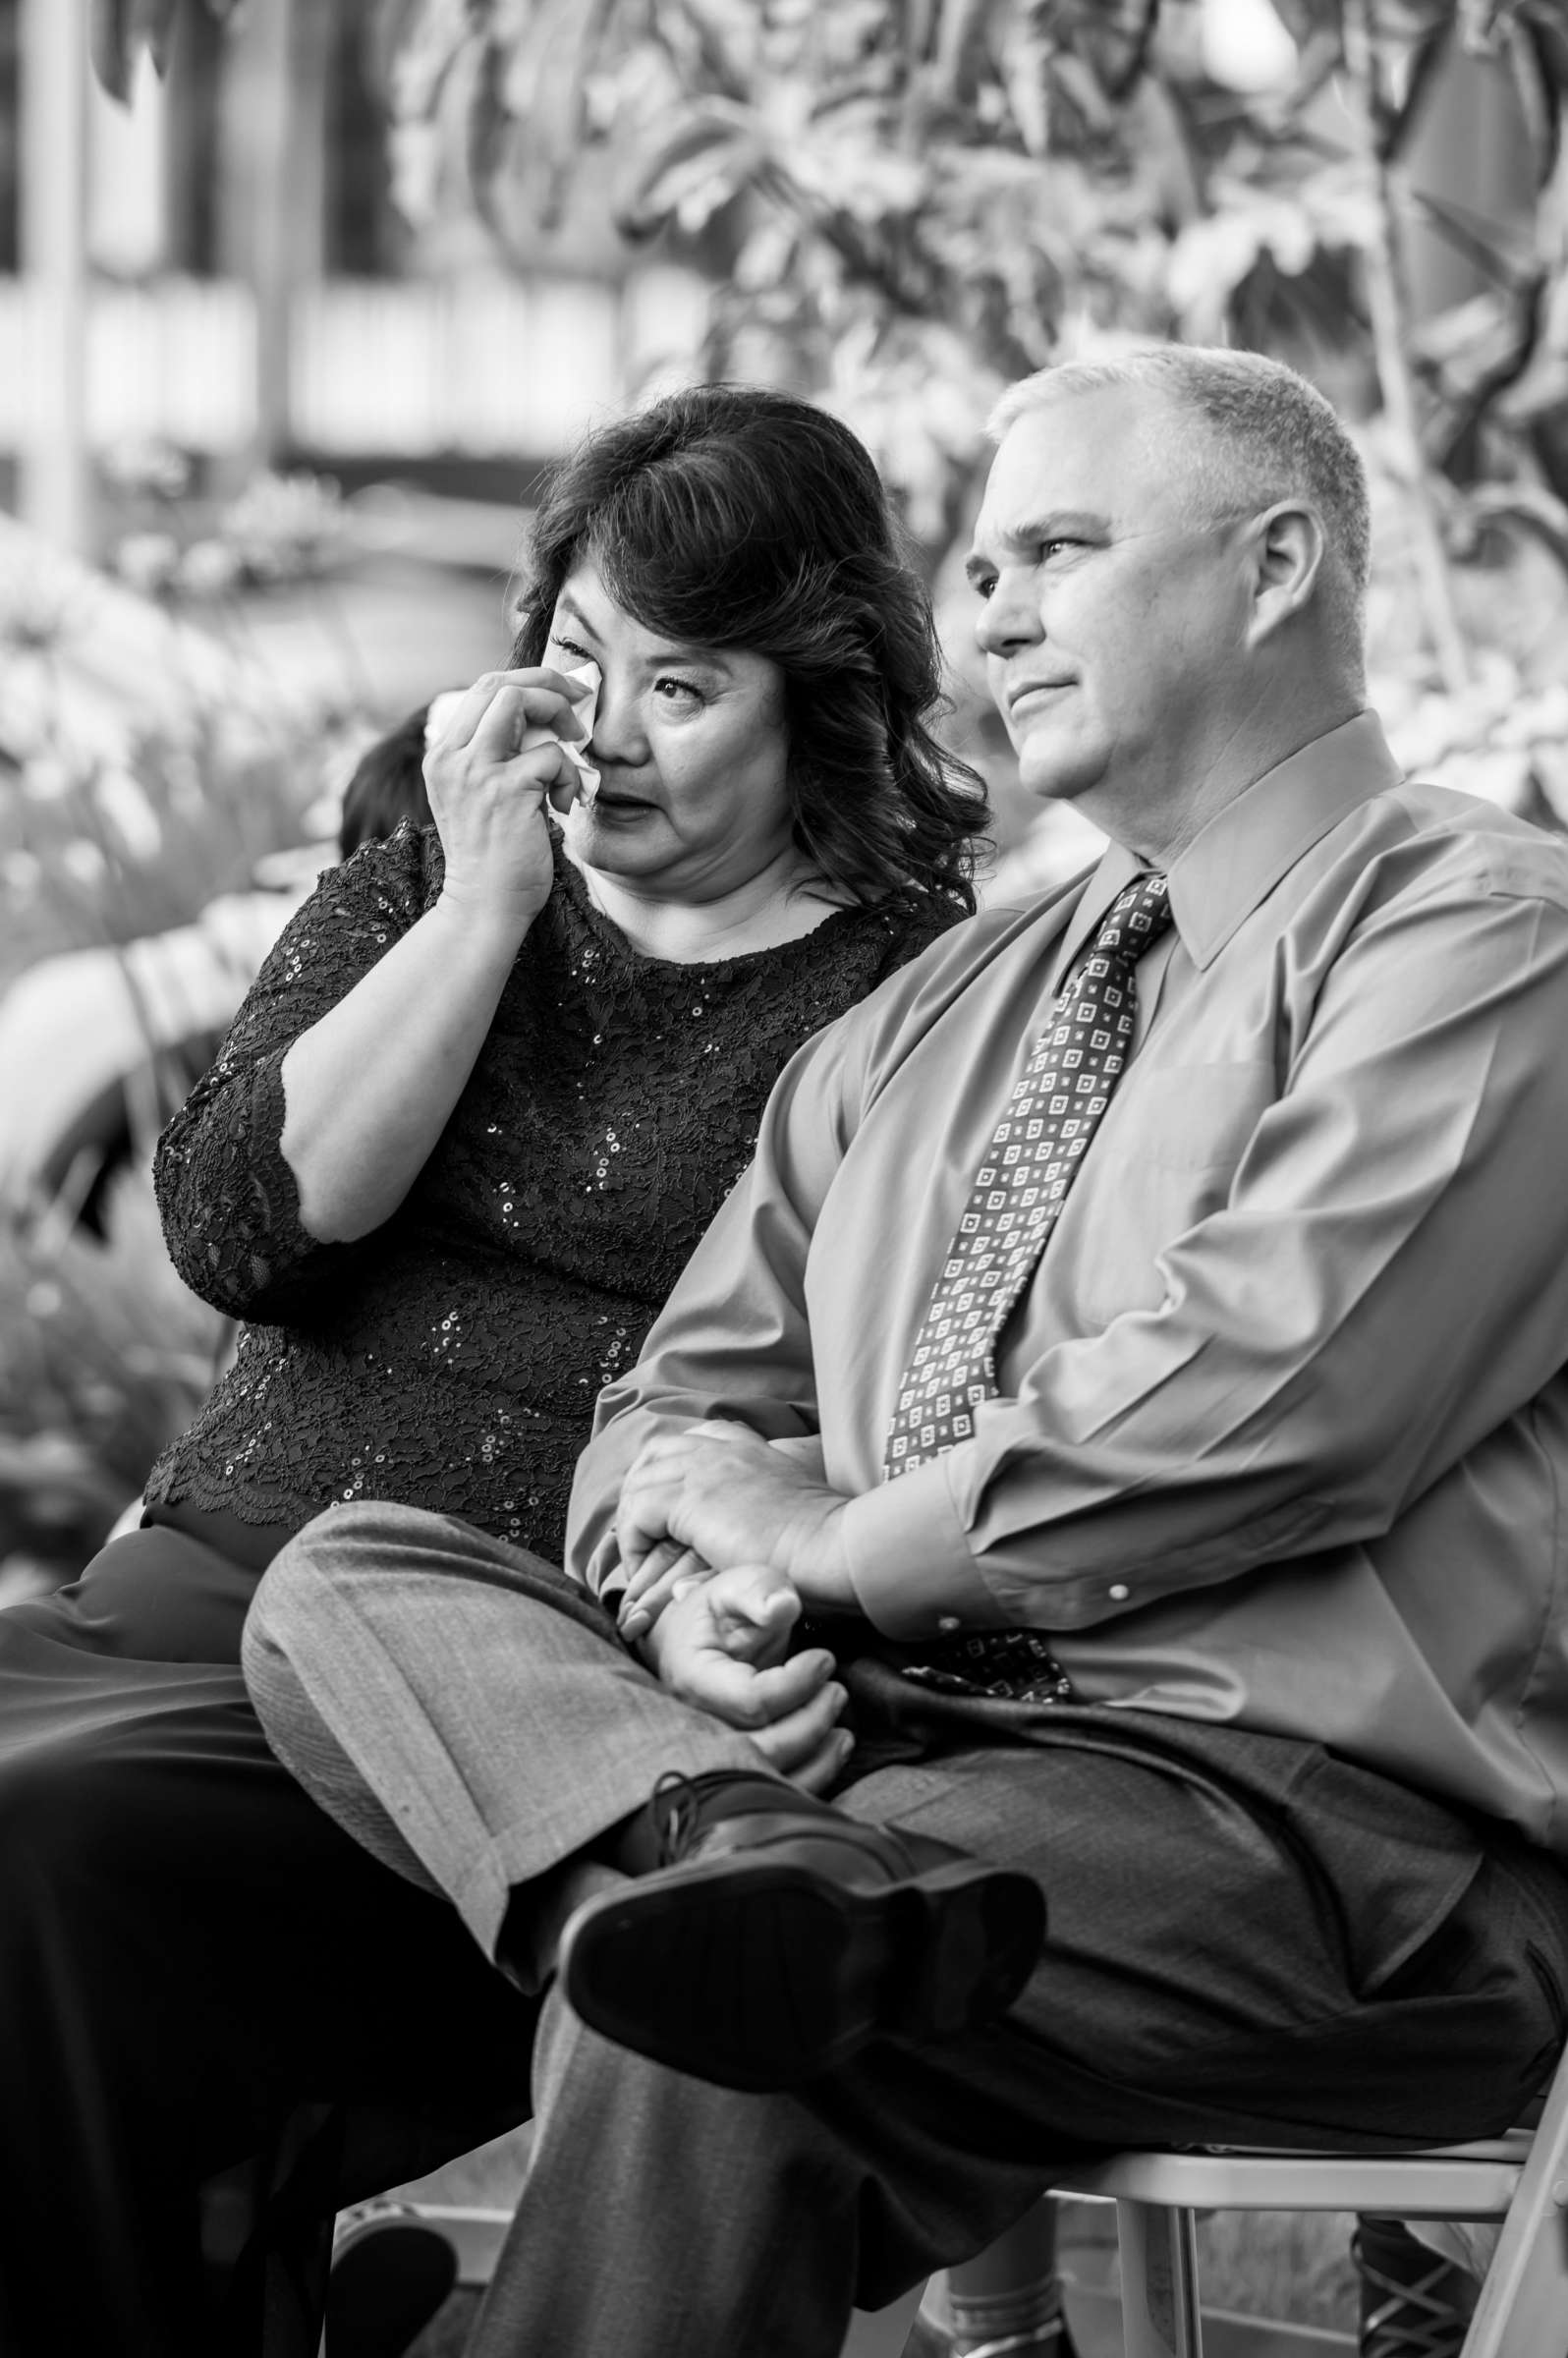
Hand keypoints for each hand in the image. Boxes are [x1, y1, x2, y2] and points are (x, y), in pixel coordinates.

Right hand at [424, 667, 592, 933]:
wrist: (484, 907)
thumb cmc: (494, 856)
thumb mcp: (483, 796)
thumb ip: (500, 757)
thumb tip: (546, 720)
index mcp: (444, 754)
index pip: (483, 689)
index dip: (528, 681)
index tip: (561, 695)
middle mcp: (451, 756)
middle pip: (499, 683)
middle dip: (547, 684)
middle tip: (579, 703)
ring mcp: (475, 771)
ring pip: (519, 701)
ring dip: (558, 716)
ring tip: (573, 752)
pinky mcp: (505, 791)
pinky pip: (551, 755)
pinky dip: (570, 775)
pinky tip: (565, 804)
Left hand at [616, 1419, 856, 1634]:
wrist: (835, 1547)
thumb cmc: (824, 1544)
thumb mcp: (789, 1513)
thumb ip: (754, 1517)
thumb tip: (733, 1533)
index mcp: (750, 1447)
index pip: (695, 1436)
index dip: (669, 1467)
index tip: (665, 1503)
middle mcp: (724, 1450)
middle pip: (656, 1452)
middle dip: (638, 1486)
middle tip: (637, 1529)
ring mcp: (706, 1471)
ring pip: (640, 1482)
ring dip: (632, 1517)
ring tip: (636, 1553)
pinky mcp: (692, 1501)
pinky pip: (638, 1513)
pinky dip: (632, 1541)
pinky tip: (642, 1566)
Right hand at [642, 1564, 852, 1793]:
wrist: (695, 1642)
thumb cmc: (720, 1612)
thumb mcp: (735, 1586)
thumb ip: (757, 1591)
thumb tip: (782, 1607)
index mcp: (694, 1679)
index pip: (751, 1701)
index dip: (797, 1684)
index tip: (824, 1658)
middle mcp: (698, 1725)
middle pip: (761, 1748)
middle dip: (811, 1723)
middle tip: (838, 1691)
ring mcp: (716, 1750)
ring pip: (769, 1777)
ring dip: (818, 1758)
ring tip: (844, 1729)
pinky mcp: (737, 1763)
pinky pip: (774, 1786)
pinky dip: (813, 1776)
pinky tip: (835, 1747)